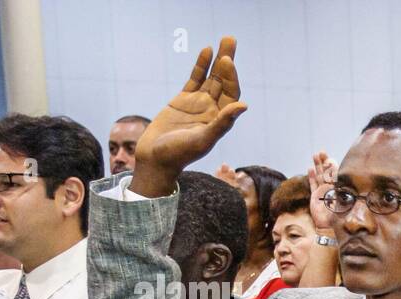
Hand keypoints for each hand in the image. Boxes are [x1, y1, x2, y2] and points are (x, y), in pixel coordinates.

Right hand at [132, 37, 246, 196]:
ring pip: (211, 77)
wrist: (156, 158)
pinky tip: (207, 51)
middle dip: (228, 61)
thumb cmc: (180, 154)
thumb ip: (222, 123)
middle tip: (231, 38)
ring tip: (224, 40)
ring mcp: (198, 104)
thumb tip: (244, 105)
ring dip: (217, 59)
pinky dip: (201, 66)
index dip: (231, 77)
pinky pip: (195, 79)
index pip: (231, 94)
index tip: (227, 60)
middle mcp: (212, 110)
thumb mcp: (202, 139)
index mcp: (221, 120)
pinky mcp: (183, 100)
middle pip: (223, 81)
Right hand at [307, 151, 336, 233]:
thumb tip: (344, 181)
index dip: (332, 166)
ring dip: (317, 166)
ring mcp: (321, 191)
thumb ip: (341, 191)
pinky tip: (310, 168)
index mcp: (338, 189)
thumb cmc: (338, 216)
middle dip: (324, 162)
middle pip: (326, 172)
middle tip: (322, 152)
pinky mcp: (314, 196)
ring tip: (315, 155)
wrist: (328, 226)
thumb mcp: (342, 202)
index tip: (330, 159)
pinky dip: (311, 177)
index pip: (335, 174)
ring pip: (319, 176)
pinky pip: (312, 184)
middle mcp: (329, 188)